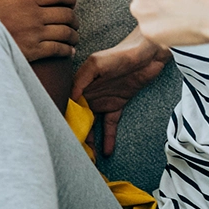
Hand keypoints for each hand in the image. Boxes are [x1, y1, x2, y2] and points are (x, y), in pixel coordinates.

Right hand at [0, 0, 78, 61]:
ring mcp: (36, 34)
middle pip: (66, 14)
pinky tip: (68, 50)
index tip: (72, 2)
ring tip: (73, 36)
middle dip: (73, 18)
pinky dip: (67, 50)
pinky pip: (59, 50)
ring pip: (66, 32)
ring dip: (73, 34)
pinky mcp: (34, 51)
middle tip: (73, 21)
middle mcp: (35, 15)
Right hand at [71, 29, 168, 156]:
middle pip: (78, 116)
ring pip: (92, 123)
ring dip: (90, 139)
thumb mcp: (96, 64)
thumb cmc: (120, 54)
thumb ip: (81, 80)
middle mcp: (89, 92)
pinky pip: (110, 124)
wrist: (148, 53)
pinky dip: (108, 137)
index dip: (63, 118)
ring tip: (89, 155)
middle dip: (75, 132)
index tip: (60, 134)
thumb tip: (70, 100)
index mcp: (80, 82)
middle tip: (72, 150)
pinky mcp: (118, 104)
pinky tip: (107, 151)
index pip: (67, 104)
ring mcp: (103, 99)